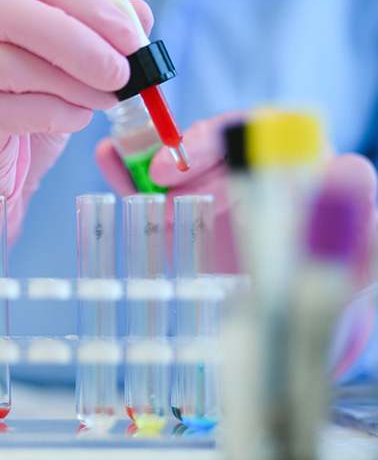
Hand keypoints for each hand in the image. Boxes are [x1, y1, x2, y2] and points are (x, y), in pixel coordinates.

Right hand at [0, 0, 152, 275]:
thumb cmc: (11, 113)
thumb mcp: (50, 67)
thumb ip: (89, 35)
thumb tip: (139, 15)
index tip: (129, 33)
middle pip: (3, 9)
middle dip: (73, 38)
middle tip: (121, 69)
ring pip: (9, 63)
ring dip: (72, 82)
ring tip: (108, 98)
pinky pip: (8, 110)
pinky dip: (54, 113)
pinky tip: (76, 119)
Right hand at [97, 110, 377, 280]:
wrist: (294, 330)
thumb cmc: (332, 286)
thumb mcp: (357, 253)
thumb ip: (359, 213)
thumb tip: (348, 167)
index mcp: (293, 170)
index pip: (266, 130)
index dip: (236, 134)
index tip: (214, 150)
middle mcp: (247, 175)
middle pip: (212, 144)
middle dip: (186, 154)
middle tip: (165, 175)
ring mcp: (206, 196)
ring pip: (173, 162)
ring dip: (145, 150)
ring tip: (119, 150)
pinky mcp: (175, 219)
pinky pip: (148, 191)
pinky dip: (125, 172)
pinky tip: (107, 156)